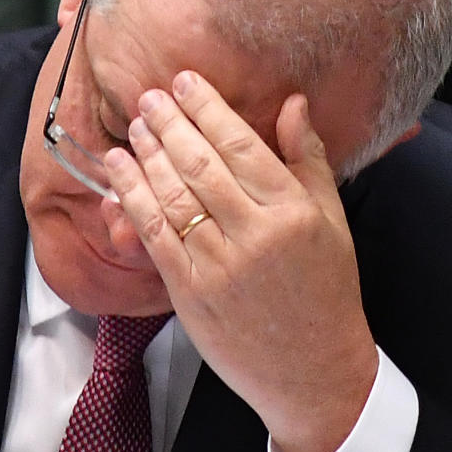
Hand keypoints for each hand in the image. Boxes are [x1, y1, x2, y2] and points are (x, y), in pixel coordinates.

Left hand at [103, 70, 378, 451]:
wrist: (313, 369)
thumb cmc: (326, 292)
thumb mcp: (331, 221)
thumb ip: (307, 159)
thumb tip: (291, 103)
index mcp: (293, 213)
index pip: (241, 145)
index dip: (208, 109)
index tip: (186, 82)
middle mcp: (254, 236)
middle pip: (200, 164)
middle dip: (169, 124)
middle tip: (149, 97)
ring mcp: (218, 266)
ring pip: (171, 197)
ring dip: (146, 156)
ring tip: (133, 128)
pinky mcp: (190, 294)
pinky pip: (154, 237)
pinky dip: (132, 200)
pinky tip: (120, 175)